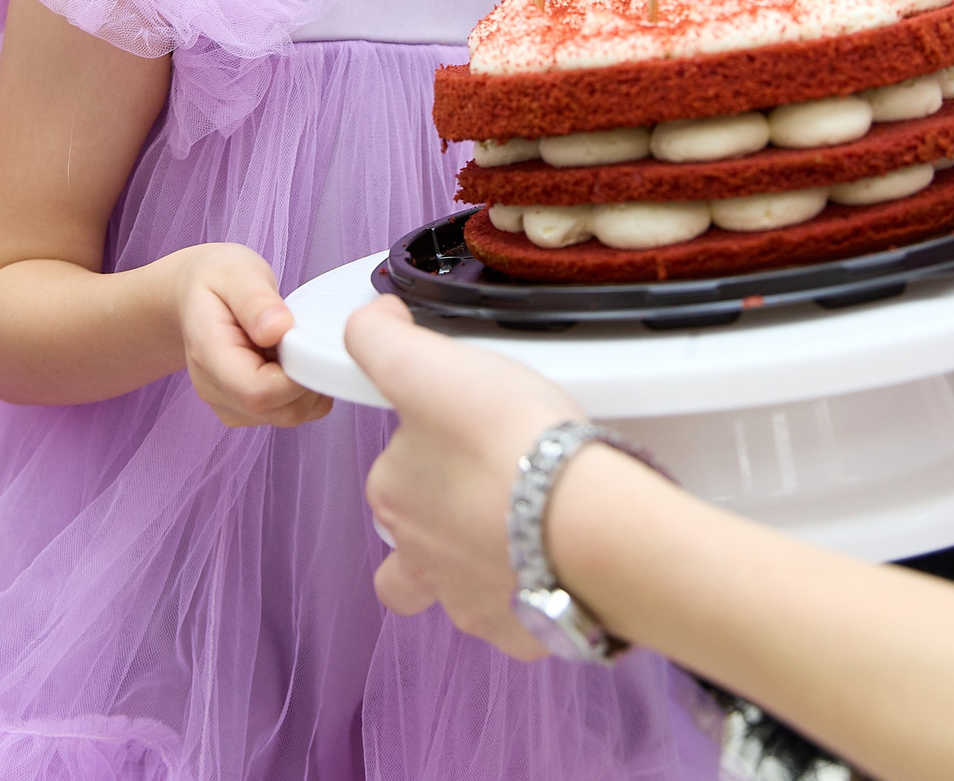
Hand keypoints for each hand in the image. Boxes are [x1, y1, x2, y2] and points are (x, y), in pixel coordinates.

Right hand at [174, 244, 330, 428]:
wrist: (195, 294)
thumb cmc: (217, 280)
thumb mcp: (235, 272)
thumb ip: (256, 300)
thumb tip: (279, 329)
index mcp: (208, 353)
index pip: (257, 392)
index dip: (295, 376)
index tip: (305, 341)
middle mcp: (213, 388)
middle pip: (278, 411)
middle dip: (308, 379)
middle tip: (303, 337)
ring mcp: (227, 404)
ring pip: (289, 417)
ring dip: (307, 385)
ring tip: (292, 345)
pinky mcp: (243, 410)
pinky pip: (289, 413)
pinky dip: (303, 392)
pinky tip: (289, 360)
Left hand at [347, 296, 582, 659]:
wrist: (583, 520)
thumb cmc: (508, 443)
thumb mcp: (428, 367)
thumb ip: (380, 341)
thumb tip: (369, 322)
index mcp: (393, 496)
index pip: (391, 472)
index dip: (424, 448)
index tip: (464, 431)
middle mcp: (421, 560)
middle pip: (415, 543)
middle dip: (444, 520)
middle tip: (496, 483)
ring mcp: (472, 603)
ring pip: (461, 589)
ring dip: (484, 563)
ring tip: (529, 528)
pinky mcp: (523, 632)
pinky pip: (521, 618)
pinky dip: (537, 592)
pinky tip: (562, 561)